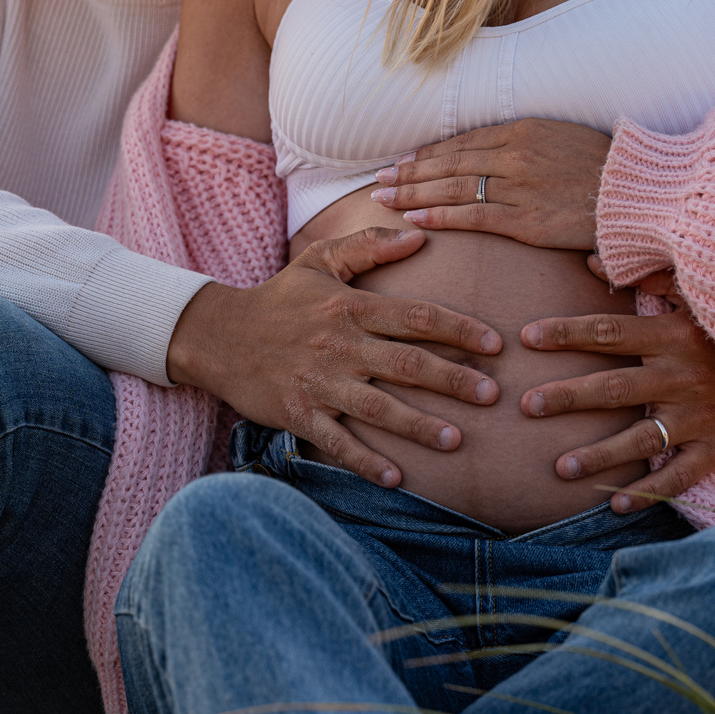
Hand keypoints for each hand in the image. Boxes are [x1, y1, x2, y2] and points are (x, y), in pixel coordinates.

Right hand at [168, 227, 503, 488]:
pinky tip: (397, 478)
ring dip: (418, 425)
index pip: (416, 317)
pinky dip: (366, 462)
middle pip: (406, 365)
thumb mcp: (319, 260)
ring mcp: (319, 383)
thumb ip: (368, 246)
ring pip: (378, 408)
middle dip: (453, 381)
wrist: (218, 335)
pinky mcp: (299, 414)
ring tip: (455, 441)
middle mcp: (339, 347)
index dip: (459, 329)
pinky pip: (337, 442)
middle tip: (491, 395)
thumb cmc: (279, 297)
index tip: (495, 344)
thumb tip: (418, 235)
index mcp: (350, 308)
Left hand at [368, 117, 611, 249]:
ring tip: (383, 197)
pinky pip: (472, 216)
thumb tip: (499, 153)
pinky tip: (413, 217)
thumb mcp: (565, 139)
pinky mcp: (525, 220)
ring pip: (451, 188)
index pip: (463, 142)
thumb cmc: (608, 169)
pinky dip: (439, 216)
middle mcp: (514, 154)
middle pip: (448, 163)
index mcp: (523, 129)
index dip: (429, 153)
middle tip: (378, 179)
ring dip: (412, 193)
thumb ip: (529, 143)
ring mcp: (517, 186)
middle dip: (409, 172)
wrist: (640, 192)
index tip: (404, 161)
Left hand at [520, 270, 714, 512]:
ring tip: (558, 468)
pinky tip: (614, 506)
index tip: (527, 336)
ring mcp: (700, 417)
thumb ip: (650, 275)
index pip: (608, 331)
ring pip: (640, 439)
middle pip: (614, 387)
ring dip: (598, 454)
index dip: (566, 333)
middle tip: (526, 406)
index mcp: (673, 335)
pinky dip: (648, 492)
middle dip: (567, 397)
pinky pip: (679, 476)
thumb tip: (592, 260)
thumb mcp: (701, 295)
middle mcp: (681, 377)